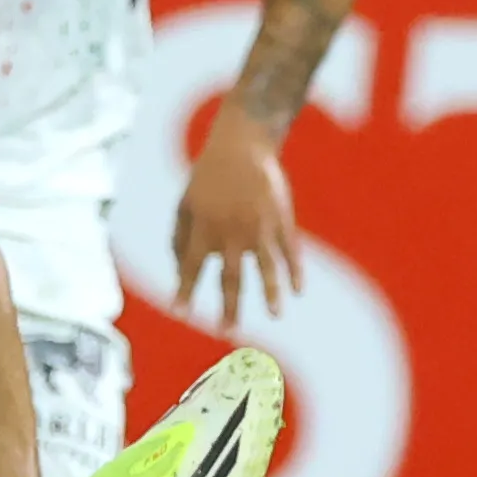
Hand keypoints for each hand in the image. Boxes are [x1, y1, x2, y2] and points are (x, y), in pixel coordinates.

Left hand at [172, 102, 301, 329]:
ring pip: (266, 267)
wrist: (242, 145)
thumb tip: (179, 269)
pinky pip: (289, 251)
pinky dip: (295, 271)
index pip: (192, 266)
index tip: (179, 313)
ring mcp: (259, 227)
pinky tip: (298, 290)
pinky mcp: (281, 220)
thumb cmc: (208, 177)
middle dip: (229, 307)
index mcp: (204, 227)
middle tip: (227, 332)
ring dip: (271, 294)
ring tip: (276, 316)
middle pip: (230, 277)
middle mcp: (231, 232)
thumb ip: (179, 237)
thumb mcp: (185, 203)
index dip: (185, 290)